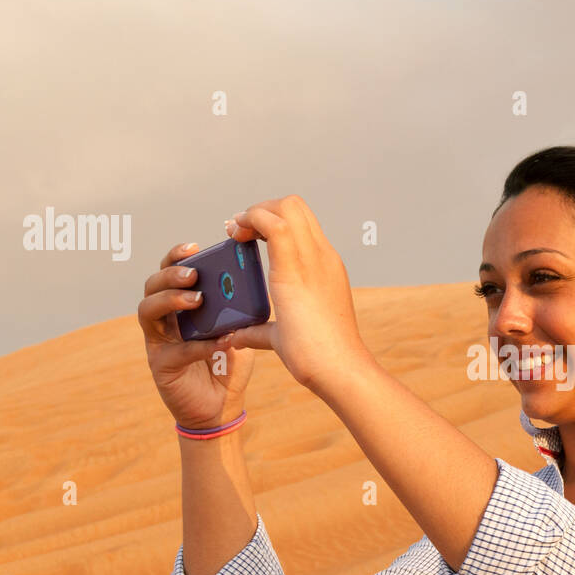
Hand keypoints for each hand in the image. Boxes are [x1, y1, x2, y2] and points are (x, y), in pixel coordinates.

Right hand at [137, 241, 255, 429]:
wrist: (223, 406)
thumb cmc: (228, 364)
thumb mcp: (238, 329)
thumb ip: (240, 307)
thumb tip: (252, 280)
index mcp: (180, 306)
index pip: (170, 272)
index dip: (176, 257)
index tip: (194, 247)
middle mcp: (164, 320)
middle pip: (152, 285)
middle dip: (170, 274)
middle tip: (193, 274)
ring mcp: (158, 342)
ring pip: (147, 310)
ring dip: (170, 300)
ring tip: (196, 299)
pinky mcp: (161, 366)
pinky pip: (176, 350)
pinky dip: (198, 344)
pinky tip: (220, 342)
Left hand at [219, 195, 370, 392]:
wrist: (338, 368)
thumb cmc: (319, 357)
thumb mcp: (283, 336)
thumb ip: (260, 331)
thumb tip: (238, 335)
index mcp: (325, 267)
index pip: (301, 223)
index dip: (272, 219)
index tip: (249, 235)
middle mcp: (322, 256)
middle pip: (294, 205)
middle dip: (262, 208)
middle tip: (240, 230)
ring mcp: (313, 259)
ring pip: (286, 206)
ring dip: (256, 211)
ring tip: (236, 230)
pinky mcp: (296, 269)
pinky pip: (274, 224)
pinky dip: (252, 220)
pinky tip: (236, 235)